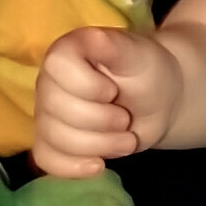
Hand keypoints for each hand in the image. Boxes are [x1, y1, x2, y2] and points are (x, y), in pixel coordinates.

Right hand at [32, 26, 182, 177]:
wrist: (158, 101)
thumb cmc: (146, 71)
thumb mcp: (139, 54)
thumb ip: (115, 46)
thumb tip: (93, 37)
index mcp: (66, 53)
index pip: (57, 66)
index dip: (86, 86)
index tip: (112, 91)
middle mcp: (49, 83)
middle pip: (56, 111)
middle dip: (100, 122)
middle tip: (126, 119)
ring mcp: (47, 114)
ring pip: (54, 139)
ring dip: (98, 146)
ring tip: (126, 140)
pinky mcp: (53, 142)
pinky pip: (47, 160)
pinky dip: (73, 167)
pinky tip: (99, 165)